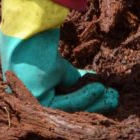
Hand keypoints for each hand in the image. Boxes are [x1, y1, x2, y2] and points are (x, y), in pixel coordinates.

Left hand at [0, 0, 118, 112]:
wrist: (27, 32)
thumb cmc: (37, 42)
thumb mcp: (58, 66)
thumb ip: (71, 79)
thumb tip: (91, 84)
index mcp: (32, 91)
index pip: (63, 100)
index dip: (84, 98)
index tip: (102, 93)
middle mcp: (32, 99)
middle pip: (68, 107)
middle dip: (93, 104)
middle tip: (113, 99)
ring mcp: (34, 101)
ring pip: (70, 107)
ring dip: (93, 101)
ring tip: (110, 95)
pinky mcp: (39, 100)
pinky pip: (67, 103)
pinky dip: (85, 96)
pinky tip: (100, 89)